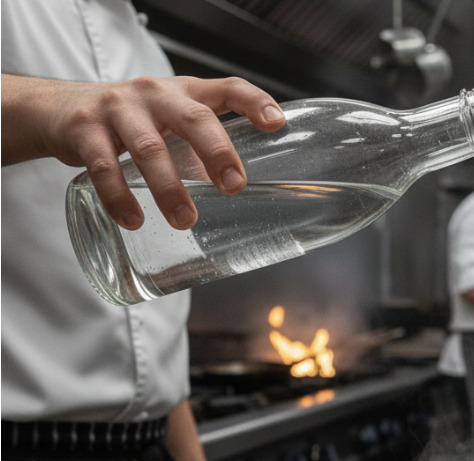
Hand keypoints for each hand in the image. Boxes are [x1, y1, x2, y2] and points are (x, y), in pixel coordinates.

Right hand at [3, 73, 284, 230]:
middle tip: (234, 186)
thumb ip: (200, 149)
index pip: (227, 88)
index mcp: (185, 93)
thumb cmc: (132, 121)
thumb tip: (235, 193)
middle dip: (217, 152)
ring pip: (150, 148)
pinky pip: (104, 166)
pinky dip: (119, 196)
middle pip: (193, 118)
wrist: (59, 108)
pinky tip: (133, 220)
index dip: (254, 102)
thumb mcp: (170, 122)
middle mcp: (155, 94)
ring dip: (169, 187)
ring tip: (184, 220)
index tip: (277, 123)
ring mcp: (118, 109)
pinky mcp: (84, 129)